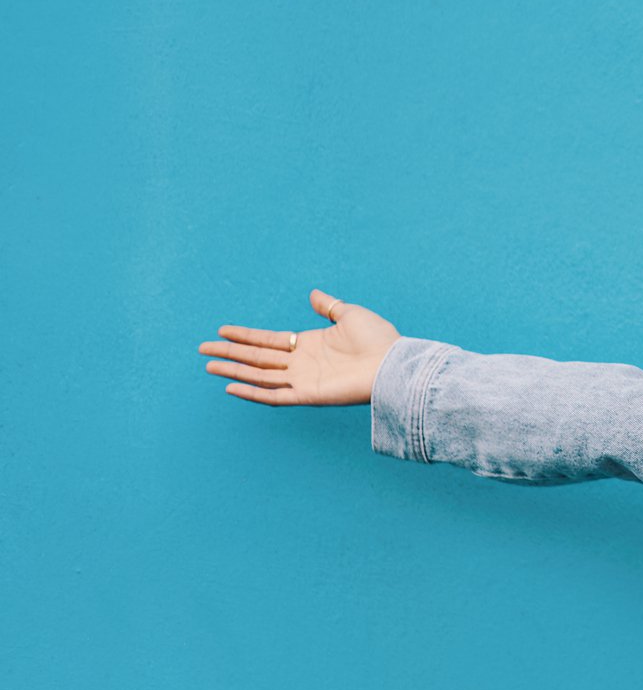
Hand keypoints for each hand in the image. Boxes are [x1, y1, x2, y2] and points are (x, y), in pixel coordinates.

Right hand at [198, 289, 401, 405]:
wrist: (393, 363)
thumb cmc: (378, 339)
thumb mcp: (350, 314)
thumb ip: (328, 306)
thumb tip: (313, 293)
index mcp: (310, 344)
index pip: (268, 340)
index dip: (245, 335)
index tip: (222, 330)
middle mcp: (302, 363)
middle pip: (257, 358)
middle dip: (229, 353)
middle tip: (202, 349)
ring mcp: (303, 380)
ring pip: (259, 376)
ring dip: (233, 371)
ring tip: (209, 365)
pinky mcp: (307, 395)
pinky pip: (274, 396)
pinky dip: (252, 393)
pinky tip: (230, 387)